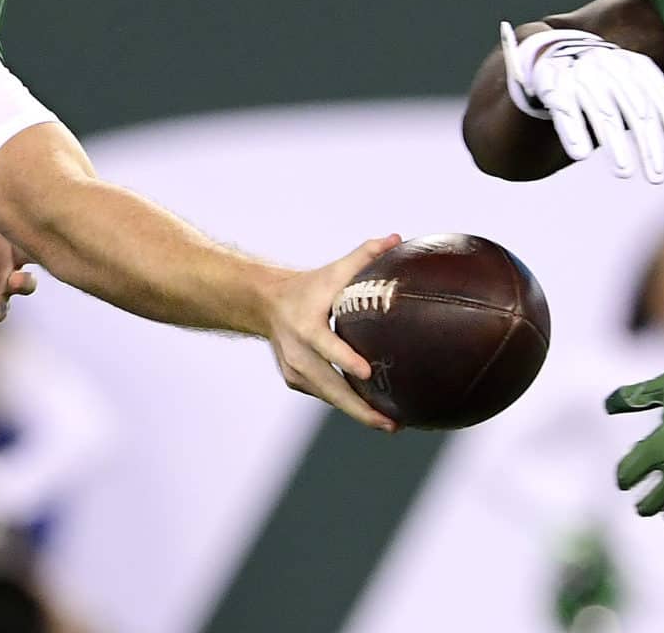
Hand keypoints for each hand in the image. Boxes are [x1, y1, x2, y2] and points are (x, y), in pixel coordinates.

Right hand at [264, 234, 401, 430]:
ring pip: (329, 397)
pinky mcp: (294, 380)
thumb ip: (365, 255)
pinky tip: (371, 412)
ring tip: (390, 425)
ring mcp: (294, 370)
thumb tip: (397, 238)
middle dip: (360, 408)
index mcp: (307, 326)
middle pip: (330, 387)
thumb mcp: (334, 270)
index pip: (327, 346)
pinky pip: (324, 394)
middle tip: (391, 424)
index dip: (346, 360)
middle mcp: (297, 353)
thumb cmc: (309, 286)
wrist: (265, 304)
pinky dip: (346, 403)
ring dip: (357, 412)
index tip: (367, 373)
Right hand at [505, 25, 663, 182]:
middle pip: (638, 112)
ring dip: (616, 145)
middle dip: (650, 147)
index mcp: (640, 68)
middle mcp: (615, 68)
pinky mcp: (555, 84)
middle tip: (658, 177)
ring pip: (604, 113)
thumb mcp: (641, 90)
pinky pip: (566, 109)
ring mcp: (584, 75)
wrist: (556, 55)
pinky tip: (580, 154)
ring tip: (625, 172)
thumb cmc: (608, 82)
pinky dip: (573, 131)